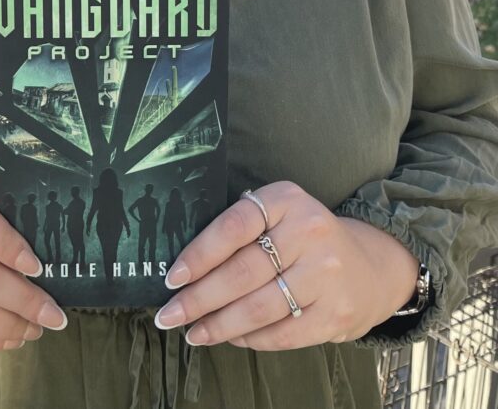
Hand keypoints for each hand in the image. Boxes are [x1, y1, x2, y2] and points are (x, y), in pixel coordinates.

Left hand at [153, 181, 418, 350]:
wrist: (371, 265)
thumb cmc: (305, 238)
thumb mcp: (278, 214)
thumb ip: (241, 228)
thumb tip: (186, 268)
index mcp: (286, 199)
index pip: (234, 226)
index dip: (199, 254)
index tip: (173, 278)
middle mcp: (309, 232)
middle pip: (242, 272)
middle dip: (199, 299)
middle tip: (170, 315)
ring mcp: (326, 274)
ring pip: (259, 307)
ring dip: (218, 326)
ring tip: (193, 333)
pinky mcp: (336, 312)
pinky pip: (282, 333)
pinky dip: (250, 339)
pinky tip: (230, 338)